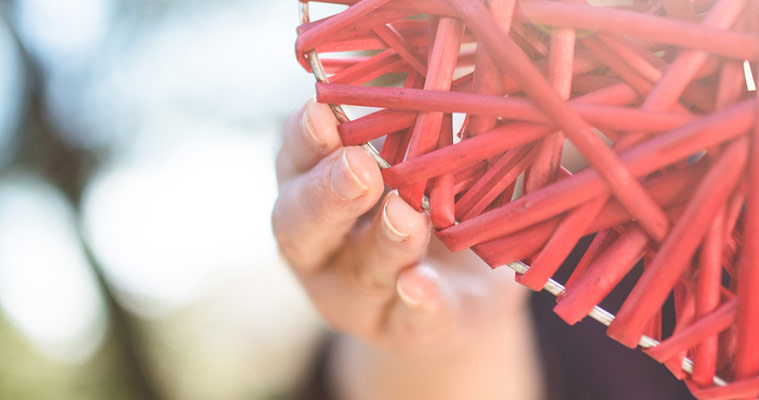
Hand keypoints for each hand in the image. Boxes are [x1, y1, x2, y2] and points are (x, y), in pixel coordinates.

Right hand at [273, 99, 537, 398]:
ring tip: (407, 217)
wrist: (463, 294)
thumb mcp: (422, 162)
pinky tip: (421, 287)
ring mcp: (355, 296)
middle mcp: (319, 245)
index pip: (294, 159)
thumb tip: (437, 85)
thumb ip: (415, 133)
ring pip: (357, 272)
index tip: (322, 115)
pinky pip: (406, 322)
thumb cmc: (432, 202)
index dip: (305, 139)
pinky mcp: (406, 332)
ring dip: (381, 243)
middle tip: (359, 168)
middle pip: (302, 223)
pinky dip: (415, 304)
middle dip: (329, 194)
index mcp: (312, 186)